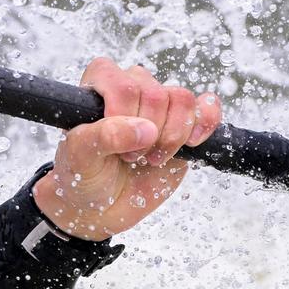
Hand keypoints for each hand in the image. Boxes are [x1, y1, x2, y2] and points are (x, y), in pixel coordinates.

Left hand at [32, 58, 222, 240]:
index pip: (124, 85)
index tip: (115, 146)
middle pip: (157, 95)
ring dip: (171, 137)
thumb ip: (103, 137)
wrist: (102, 203)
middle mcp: (133, 86)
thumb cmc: (83, 175)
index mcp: (100, 84)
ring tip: (150, 158)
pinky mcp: (185, 122)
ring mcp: (161, 104)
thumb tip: (145, 129)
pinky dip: (205, 124)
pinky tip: (191, 144)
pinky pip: (208, 107)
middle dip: (147, 135)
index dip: (125, 117)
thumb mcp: (80, 158)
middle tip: (129, 157)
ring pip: (183, 100)